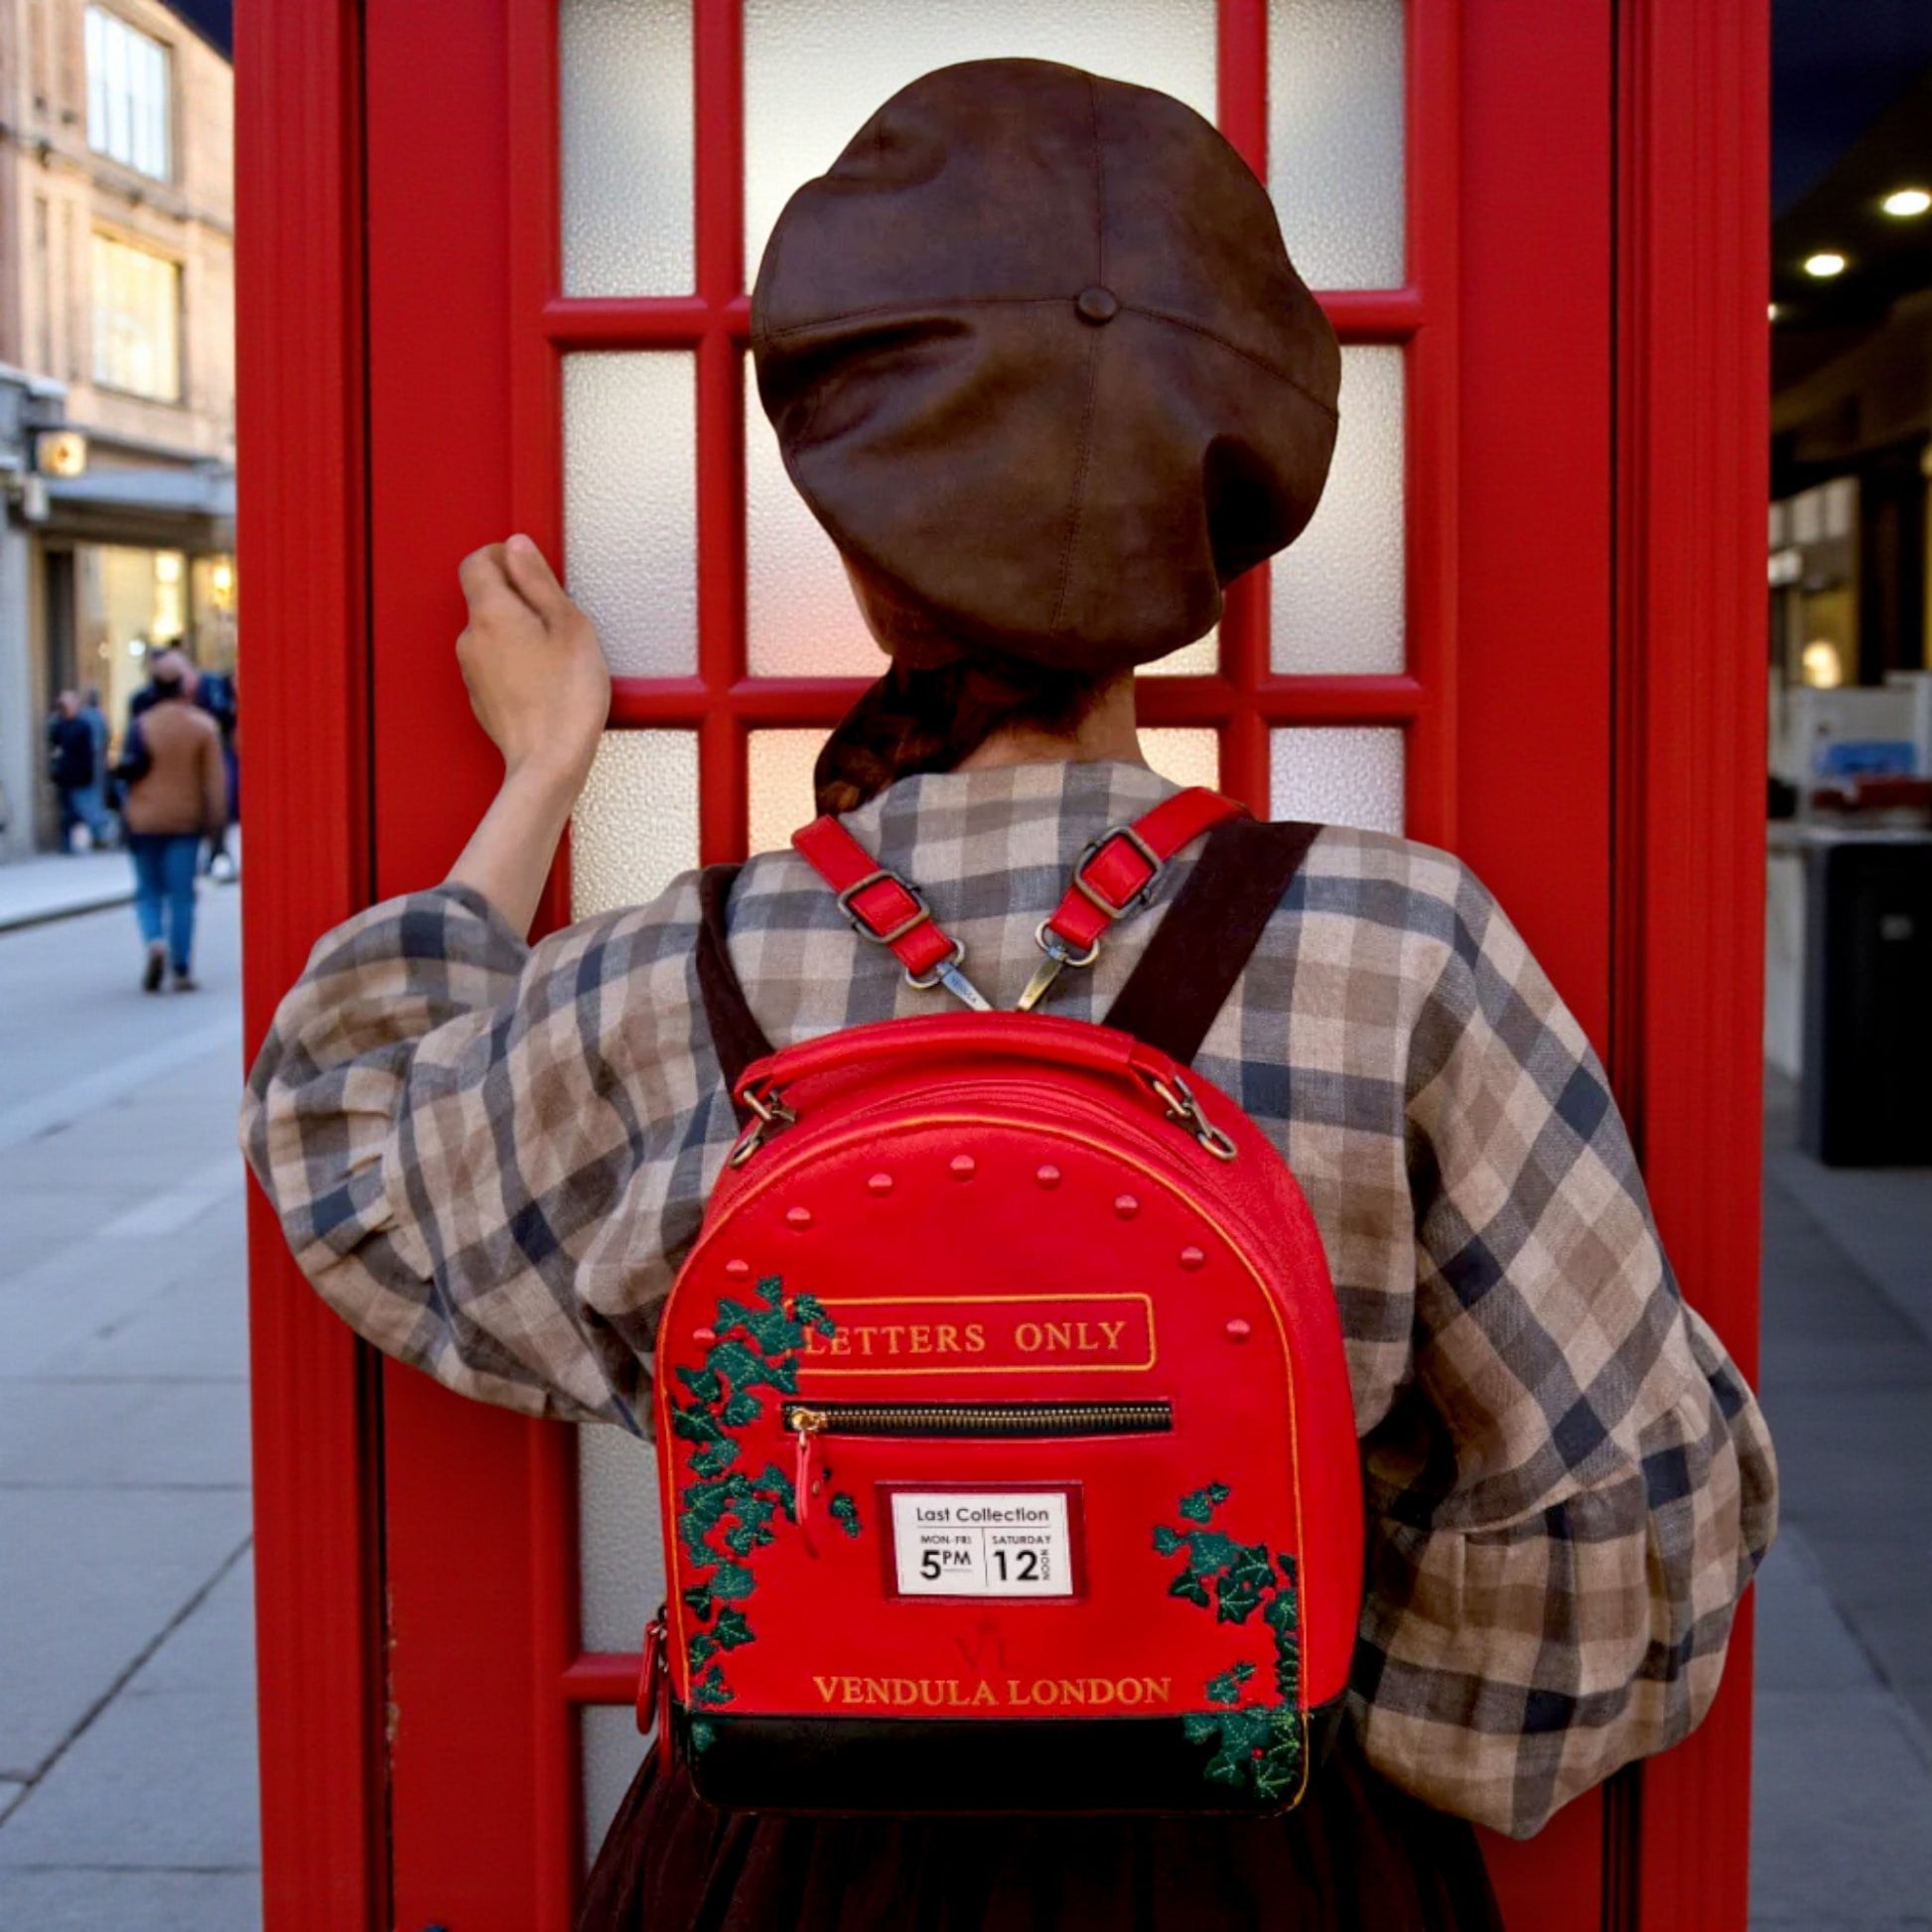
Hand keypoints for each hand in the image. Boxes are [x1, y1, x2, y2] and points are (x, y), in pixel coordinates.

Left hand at [455, 536, 608, 793]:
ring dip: (519, 632)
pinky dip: (516, 661)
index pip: (476, 561)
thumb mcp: (569, 625)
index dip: (504, 557)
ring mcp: (472, 671)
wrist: (550, 763)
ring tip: (557, 655)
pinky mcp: (481, 698)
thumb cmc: (567, 697)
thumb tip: (517, 546)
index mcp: (490, 613)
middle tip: (558, 617)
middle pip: (485, 598)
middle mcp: (471, 638)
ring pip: (491, 632)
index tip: (534, 571)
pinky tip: (546, 681)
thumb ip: (538, 579)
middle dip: (518, 598)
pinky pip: (495, 664)